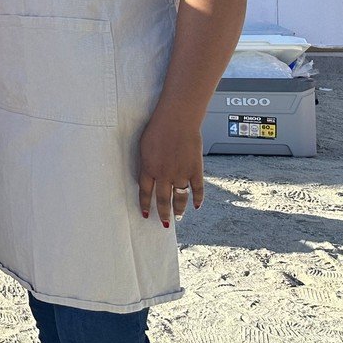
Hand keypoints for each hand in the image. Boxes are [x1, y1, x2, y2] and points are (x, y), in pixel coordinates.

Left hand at [137, 112, 203, 227]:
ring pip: (180, 198)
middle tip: (164, 223)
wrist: (177, 119)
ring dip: (179, 210)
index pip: (145, 192)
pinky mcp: (195, 169)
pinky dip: (198, 199)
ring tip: (178, 217)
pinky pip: (197, 189)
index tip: (146, 214)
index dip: (145, 204)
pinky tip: (197, 206)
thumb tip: (147, 175)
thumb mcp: (144, 146)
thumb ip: (146, 163)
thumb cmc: (158, 128)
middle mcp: (164, 174)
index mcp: (149, 168)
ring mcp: (181, 173)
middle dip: (163, 214)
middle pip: (163, 200)